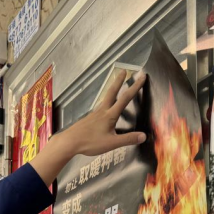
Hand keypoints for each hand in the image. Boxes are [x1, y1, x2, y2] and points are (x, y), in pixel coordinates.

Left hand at [29, 70, 146, 186]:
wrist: (69, 142)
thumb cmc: (90, 142)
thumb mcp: (111, 143)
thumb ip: (128, 139)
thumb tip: (144, 136)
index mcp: (110, 115)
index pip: (125, 98)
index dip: (135, 87)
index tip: (142, 77)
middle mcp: (102, 111)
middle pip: (112, 92)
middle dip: (119, 81)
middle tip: (123, 70)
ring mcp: (94, 114)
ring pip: (105, 98)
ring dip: (112, 90)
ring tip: (115, 85)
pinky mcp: (89, 118)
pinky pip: (100, 107)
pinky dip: (105, 102)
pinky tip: (104, 106)